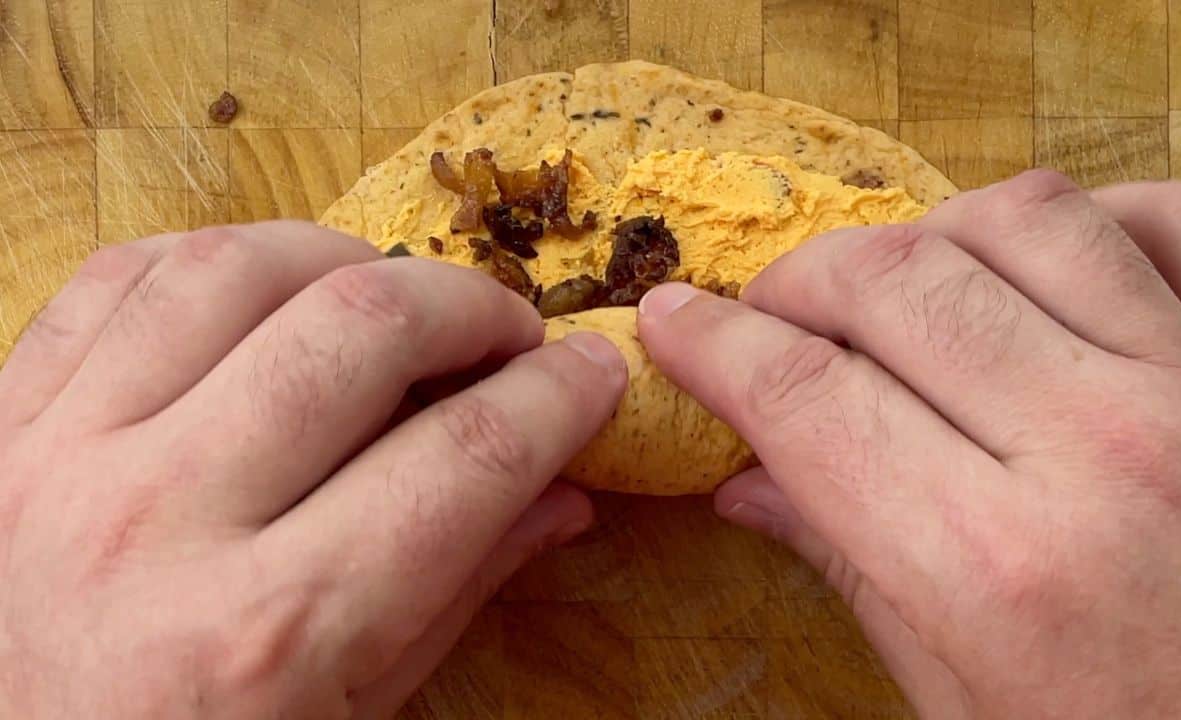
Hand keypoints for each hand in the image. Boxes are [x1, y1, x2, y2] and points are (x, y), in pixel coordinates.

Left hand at [0, 221, 625, 717]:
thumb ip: (458, 592)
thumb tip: (563, 495)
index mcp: (273, 632)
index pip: (469, 456)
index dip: (558, 396)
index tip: (591, 370)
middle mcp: (162, 525)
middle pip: (361, 329)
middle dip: (468, 307)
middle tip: (503, 334)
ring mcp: (61, 461)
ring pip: (235, 269)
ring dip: (345, 259)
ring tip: (391, 297)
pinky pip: (115, 280)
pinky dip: (212, 260)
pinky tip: (265, 292)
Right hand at [638, 172, 1180, 718]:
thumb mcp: (966, 704)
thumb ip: (851, 572)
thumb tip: (748, 483)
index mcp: (994, 570)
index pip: (803, 397)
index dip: (713, 344)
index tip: (673, 320)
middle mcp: (1098, 456)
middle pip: (890, 284)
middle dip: (797, 282)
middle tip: (771, 316)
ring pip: (1020, 218)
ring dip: (928, 237)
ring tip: (899, 291)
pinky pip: (1170, 220)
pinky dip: (1090, 219)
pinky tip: (1039, 272)